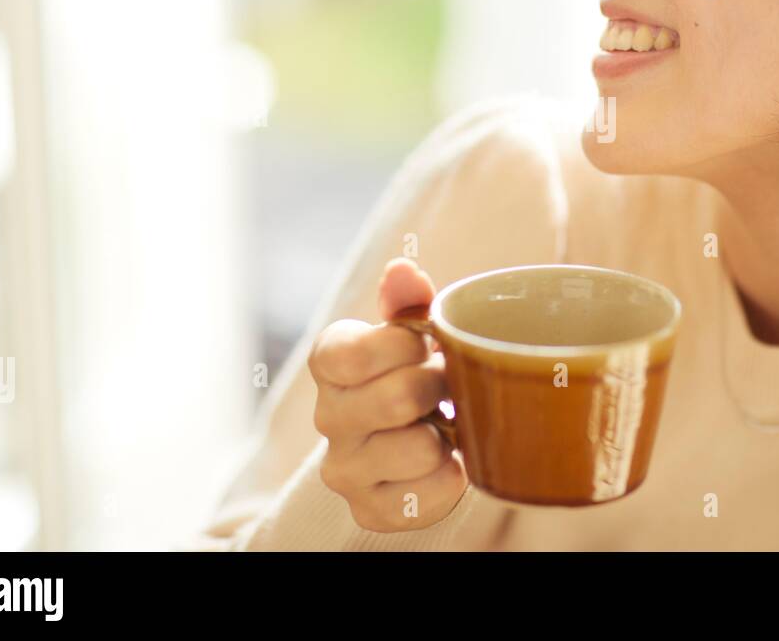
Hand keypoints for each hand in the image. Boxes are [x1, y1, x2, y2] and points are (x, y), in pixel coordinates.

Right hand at [309, 257, 466, 531]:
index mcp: (330, 363)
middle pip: (396, 399)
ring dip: (447, 436)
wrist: (417, 437)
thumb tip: (403, 269)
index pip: (351, 354)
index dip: (401, 347)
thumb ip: (407, 301)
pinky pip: (429, 496)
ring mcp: (344, 469)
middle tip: (446, 386)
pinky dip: (451, 479)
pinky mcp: (370, 510)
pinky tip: (444, 463)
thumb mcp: (413, 331)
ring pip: (418, 450)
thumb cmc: (416, 370)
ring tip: (442, 425)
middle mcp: (327, 418)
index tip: (424, 345)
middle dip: (437, 388)